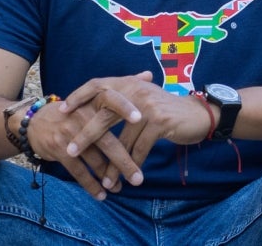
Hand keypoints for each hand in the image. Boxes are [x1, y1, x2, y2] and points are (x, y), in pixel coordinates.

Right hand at [24, 96, 139, 199]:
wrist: (36, 122)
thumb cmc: (76, 109)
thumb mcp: (95, 95)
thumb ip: (124, 85)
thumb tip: (149, 74)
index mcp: (94, 100)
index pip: (112, 101)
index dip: (125, 109)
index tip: (141, 119)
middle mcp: (82, 115)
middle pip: (107, 141)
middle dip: (124, 162)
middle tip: (139, 178)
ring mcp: (70, 134)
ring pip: (95, 160)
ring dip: (109, 177)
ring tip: (122, 188)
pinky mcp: (60, 150)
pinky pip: (79, 172)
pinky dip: (91, 185)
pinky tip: (102, 195)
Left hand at [60, 73, 215, 190]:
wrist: (199, 114)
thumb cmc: (168, 110)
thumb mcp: (146, 99)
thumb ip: (125, 101)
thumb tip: (97, 108)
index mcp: (131, 83)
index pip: (99, 84)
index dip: (80, 96)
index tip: (62, 110)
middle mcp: (137, 90)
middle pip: (104, 114)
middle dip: (85, 135)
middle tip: (69, 150)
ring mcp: (148, 106)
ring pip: (122, 138)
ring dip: (112, 162)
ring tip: (104, 178)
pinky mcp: (159, 122)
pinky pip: (139, 148)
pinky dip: (132, 165)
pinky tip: (127, 178)